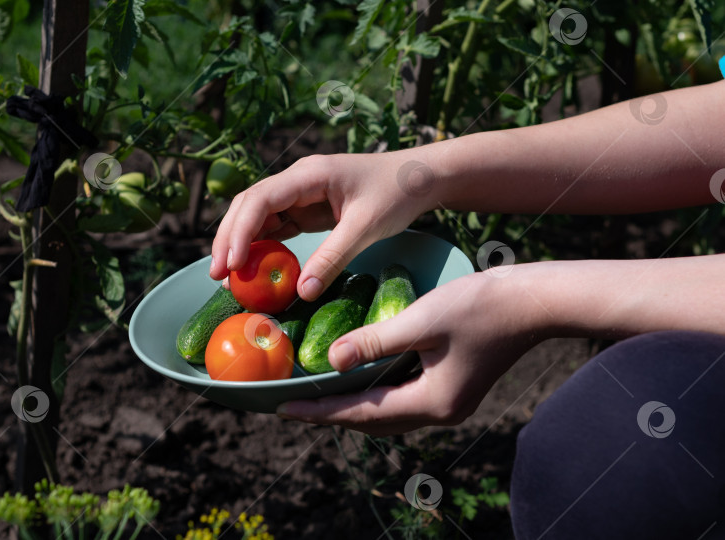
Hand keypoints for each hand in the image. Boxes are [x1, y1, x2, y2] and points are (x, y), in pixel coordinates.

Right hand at [210, 152, 435, 299]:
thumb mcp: (366, 227)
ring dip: (241, 243)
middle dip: (228, 238)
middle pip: (249, 205)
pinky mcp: (308, 208)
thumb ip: (333, 258)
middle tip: (216, 275)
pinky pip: (277, 226)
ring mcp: (300, 194)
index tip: (230, 263)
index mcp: (309, 175)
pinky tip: (253, 268)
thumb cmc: (396, 193)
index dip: (239, 231)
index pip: (260, 199)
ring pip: (258, 216)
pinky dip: (262, 246)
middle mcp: (297, 180)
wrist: (419, 178)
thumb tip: (300, 292)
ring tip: (227, 277)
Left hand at [275, 270, 544, 434]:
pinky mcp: (454, 386)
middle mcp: (440, 411)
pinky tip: (359, 378)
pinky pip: (403, 397)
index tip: (283, 409)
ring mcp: (449, 401)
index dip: (321, 410)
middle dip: (332, 413)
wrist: (534, 302)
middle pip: (374, 420)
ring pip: (389, 411)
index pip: (362, 413)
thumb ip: (374, 343)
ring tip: (318, 396)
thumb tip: (331, 360)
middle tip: (292, 405)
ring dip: (353, 404)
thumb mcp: (420, 321)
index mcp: (432, 403)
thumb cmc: (480, 307)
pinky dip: (376, 391)